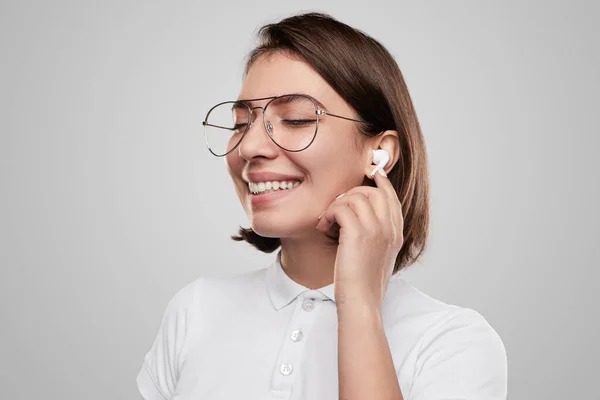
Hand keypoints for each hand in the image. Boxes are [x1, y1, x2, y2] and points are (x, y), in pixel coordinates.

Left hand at [315, 168, 404, 308]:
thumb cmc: (364, 284)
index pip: (391, 198)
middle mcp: (389, 228)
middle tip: (336, 209)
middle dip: (351, 194)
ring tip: (327, 221)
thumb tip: (361, 220)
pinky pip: (341, 207)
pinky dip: (328, 214)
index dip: (382, 183)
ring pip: (355, 196)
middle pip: (373, 192)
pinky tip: (323, 226)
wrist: (361, 301)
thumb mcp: (377, 256)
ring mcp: (376, 229)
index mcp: (396, 233)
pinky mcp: (358, 233)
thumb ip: (377, 236)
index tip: (373, 172)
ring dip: (336, 205)